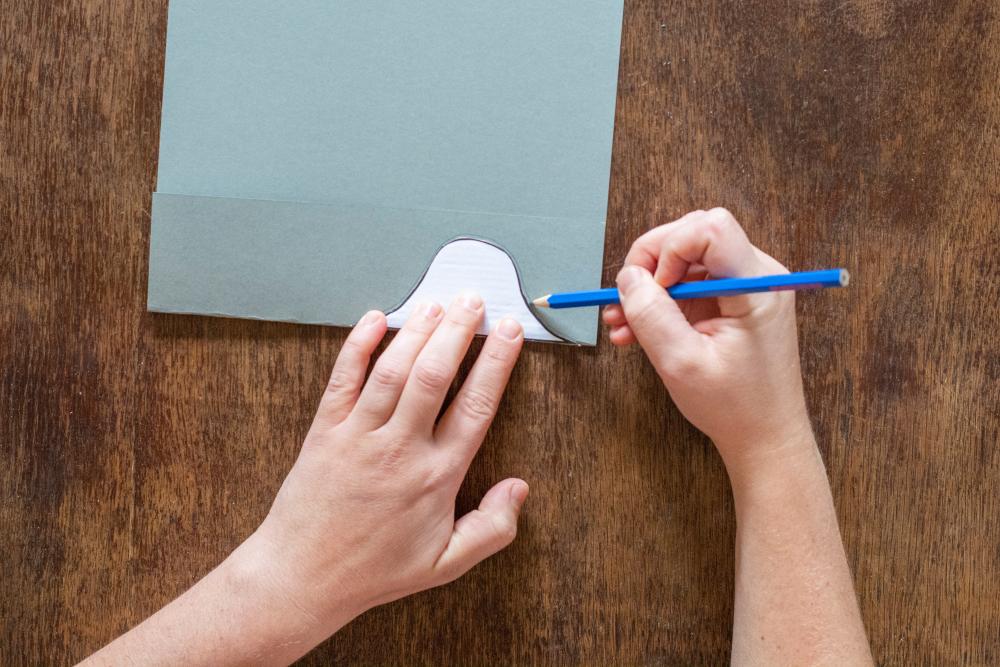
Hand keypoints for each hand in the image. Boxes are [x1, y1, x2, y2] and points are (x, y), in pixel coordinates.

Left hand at [247, 295, 527, 636]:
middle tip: (475, 299)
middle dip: (459, 331)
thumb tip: (520, 487)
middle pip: (435, 375)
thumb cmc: (377, 570)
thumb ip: (492, 529)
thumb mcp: (446, 564)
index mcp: (437, 476)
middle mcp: (400, 448)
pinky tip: (375, 319)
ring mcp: (359, 436)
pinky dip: (358, 345)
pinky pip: (343, 379)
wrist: (303, 577)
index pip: (476, 405)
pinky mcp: (324, 431)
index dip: (496, 363)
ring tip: (438, 302)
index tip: (509, 331)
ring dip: (417, 331)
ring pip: (393, 370)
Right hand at [603, 208, 811, 473]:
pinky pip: (690, 283)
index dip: (670, 248)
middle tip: (627, 299)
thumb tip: (628, 278)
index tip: (654, 287)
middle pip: (695, 235)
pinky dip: (661, 301)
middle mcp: (756, 276)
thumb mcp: (681, 363)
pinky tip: (634, 328)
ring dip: (650, 285)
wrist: (765, 438)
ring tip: (620, 320)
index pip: (711, 228)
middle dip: (652, 262)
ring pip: (687, 258)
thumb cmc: (735, 407)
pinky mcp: (734, 302)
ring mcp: (746, 287)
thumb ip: (652, 315)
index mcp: (755, 287)